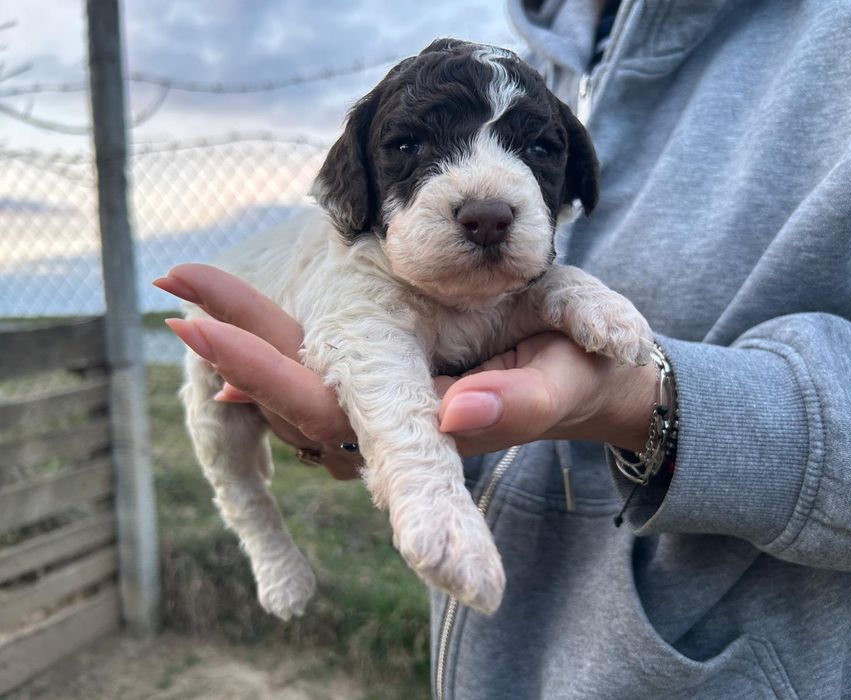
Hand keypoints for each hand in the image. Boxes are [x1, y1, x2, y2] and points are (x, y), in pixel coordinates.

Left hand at [155, 265, 657, 473]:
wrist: (589, 375)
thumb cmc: (582, 373)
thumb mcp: (567, 376)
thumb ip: (519, 403)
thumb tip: (451, 417)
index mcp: (431, 427)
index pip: (338, 414)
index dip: (273, 378)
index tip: (210, 336)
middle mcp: (397, 423)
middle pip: (301, 397)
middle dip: (240, 346)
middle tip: (180, 292)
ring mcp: (390, 401)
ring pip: (302, 376)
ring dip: (245, 330)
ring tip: (185, 279)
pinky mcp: (389, 376)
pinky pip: (320, 354)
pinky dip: (272, 325)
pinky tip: (227, 293)